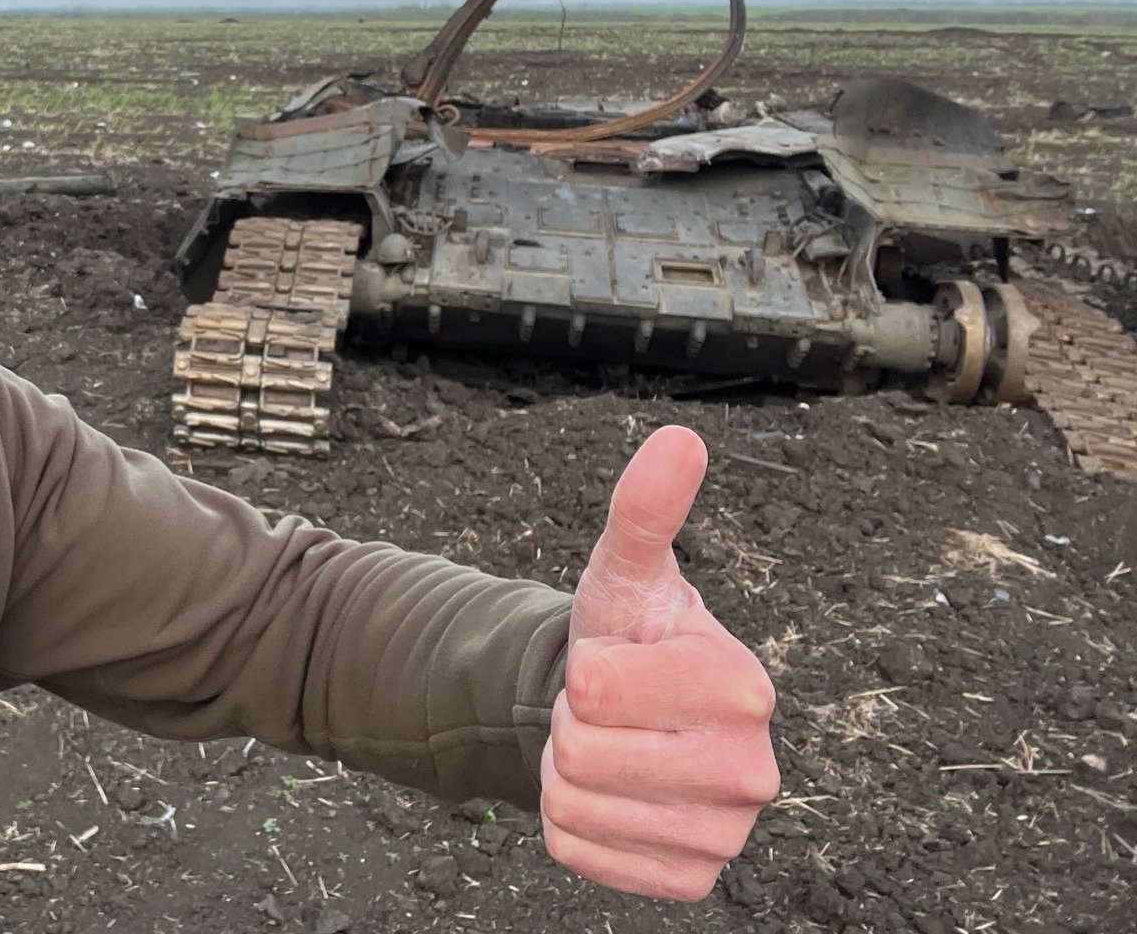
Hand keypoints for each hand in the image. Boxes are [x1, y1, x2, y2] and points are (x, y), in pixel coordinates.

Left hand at [540, 425, 778, 901]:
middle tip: (607, 710)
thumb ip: (644, 509)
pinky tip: (610, 796)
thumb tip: (679, 437)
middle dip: (570, 724)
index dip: (580, 671)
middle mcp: (753, 770)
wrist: (627, 717)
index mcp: (742, 685)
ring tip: (608, 745)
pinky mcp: (691, 880)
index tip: (615, 661)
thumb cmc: (629, 634)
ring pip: (575, 808)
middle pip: (580, 754)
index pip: (594, 686)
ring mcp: (727, 834)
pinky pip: (581, 857)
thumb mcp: (623, 570)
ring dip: (565, 774)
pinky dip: (572, 827)